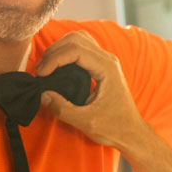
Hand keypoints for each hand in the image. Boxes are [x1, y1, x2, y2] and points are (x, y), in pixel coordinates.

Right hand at [36, 31, 155, 154]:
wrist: (131, 132)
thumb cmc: (114, 128)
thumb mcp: (87, 122)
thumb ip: (63, 109)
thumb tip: (42, 95)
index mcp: (107, 69)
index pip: (75, 49)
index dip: (54, 58)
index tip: (41, 74)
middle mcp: (107, 60)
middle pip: (75, 39)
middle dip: (54, 52)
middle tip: (40, 71)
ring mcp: (105, 61)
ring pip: (78, 40)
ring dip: (59, 49)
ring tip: (46, 68)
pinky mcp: (101, 66)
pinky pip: (81, 48)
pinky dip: (66, 53)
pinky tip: (57, 67)